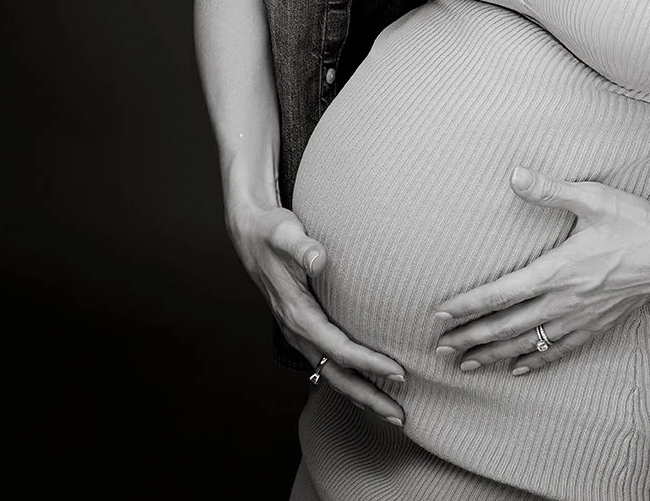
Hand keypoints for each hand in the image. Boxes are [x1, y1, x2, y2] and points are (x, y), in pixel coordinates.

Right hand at [228, 197, 405, 422]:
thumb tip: (319, 259)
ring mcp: (299, 333)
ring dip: (360, 394)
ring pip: (331, 373)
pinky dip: (349, 378)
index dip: (367, 363)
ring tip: (391, 412)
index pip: (338, 348)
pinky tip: (367, 385)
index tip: (398, 372)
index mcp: (297, 314)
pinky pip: (327, 362)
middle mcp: (297, 330)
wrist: (249, 234)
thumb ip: (301, 247)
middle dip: (367, 397)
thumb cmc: (271, 233)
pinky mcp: (304, 328)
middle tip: (400, 417)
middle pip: (335, 374)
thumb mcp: (284, 233)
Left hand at [430, 166, 649, 374]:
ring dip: (495, 354)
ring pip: (529, 343)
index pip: (503, 293)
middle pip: (509, 325)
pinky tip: (518, 369)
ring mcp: (580, 317)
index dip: (470, 305)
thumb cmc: (634, 222)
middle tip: (441, 348)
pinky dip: (536, 361)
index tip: (442, 315)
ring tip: (468, 364)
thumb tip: (514, 175)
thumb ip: (550, 190)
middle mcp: (565, 300)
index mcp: (559, 270)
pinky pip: (559, 350)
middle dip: (473, 337)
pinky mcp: (596, 325)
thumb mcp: (592, 198)